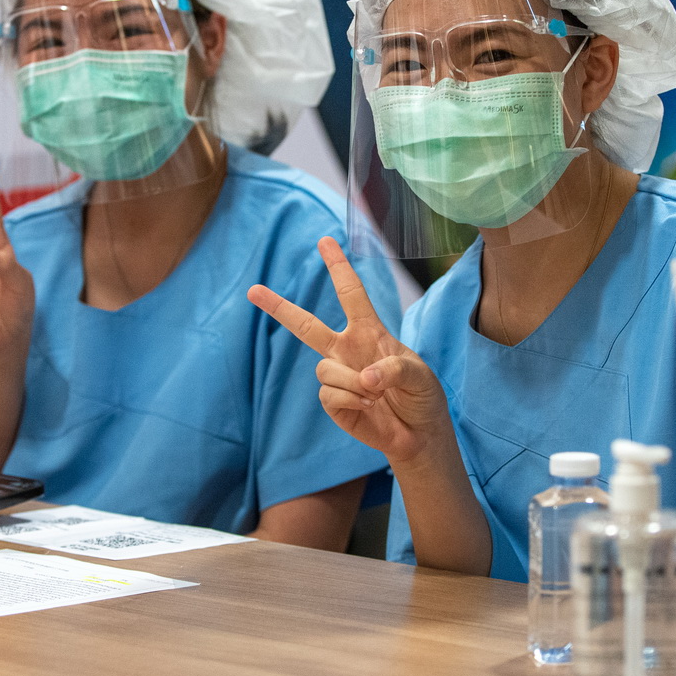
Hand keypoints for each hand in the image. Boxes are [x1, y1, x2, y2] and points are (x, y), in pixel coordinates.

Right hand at [248, 238, 450, 465]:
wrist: (419, 435)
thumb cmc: (422, 397)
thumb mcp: (420, 375)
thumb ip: (395, 368)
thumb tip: (364, 377)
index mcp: (369, 333)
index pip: (351, 294)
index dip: (338, 267)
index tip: (325, 241)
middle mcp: (347, 350)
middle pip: (306, 325)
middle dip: (278, 307)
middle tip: (252, 290)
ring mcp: (338, 377)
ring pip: (323, 369)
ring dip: (351, 382)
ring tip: (376, 395)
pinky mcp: (334, 403)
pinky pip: (328, 394)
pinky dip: (351, 400)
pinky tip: (368, 407)